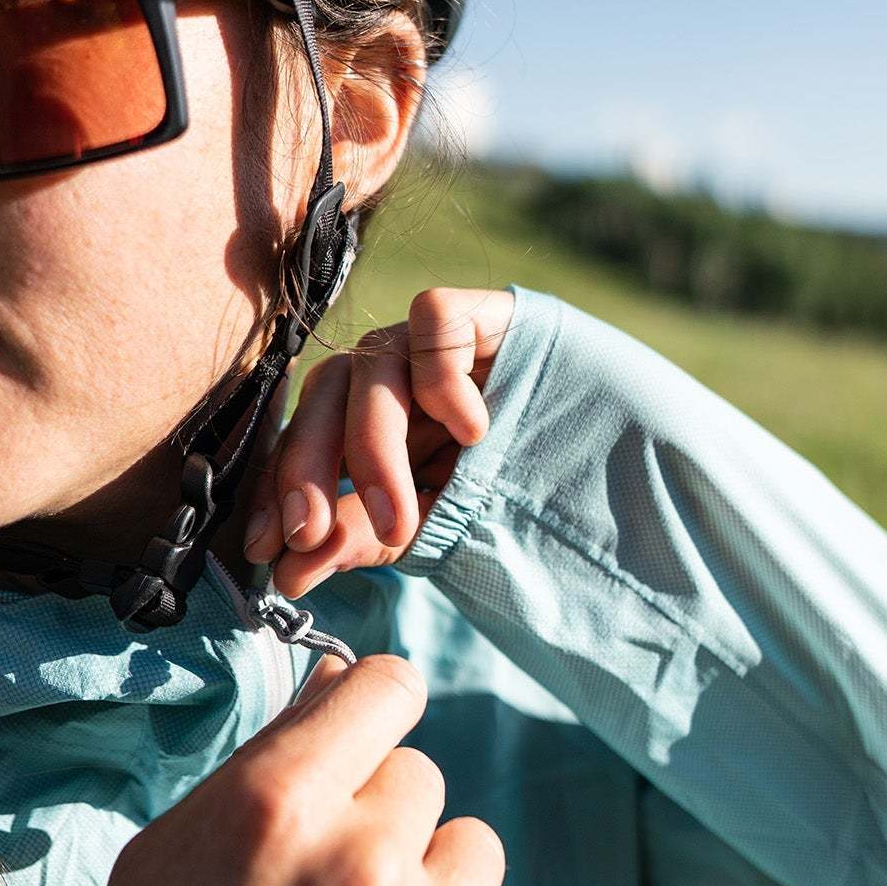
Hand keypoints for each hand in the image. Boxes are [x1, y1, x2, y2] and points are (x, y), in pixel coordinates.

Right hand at [40, 652, 514, 885]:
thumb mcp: (160, 868)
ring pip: (473, 858)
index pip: (386, 688)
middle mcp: (366, 870)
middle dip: (377, 823)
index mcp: (276, 810)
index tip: (365, 738)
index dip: (373, 710)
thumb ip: (263, 772)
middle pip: (424, 779)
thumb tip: (342, 692)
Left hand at [241, 288, 514, 598]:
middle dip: (309, 469)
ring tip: (400, 521)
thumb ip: (360, 539)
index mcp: (370, 420)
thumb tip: (289, 575)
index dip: (279, 487)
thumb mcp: (430, 525)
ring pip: (372, 363)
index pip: (303, 437)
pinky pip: (435, 318)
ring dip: (374, 449)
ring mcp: (434, 341)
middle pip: (324, 394)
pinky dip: (443, 376)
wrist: (618, 470)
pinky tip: (473, 431)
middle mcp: (393, 373)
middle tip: (312, 534)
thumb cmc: (516, 496)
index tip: (268, 550)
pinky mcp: (484, 310)